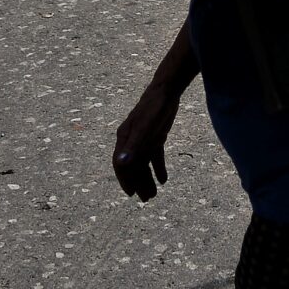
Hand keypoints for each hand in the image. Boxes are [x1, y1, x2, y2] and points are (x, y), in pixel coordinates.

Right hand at [112, 82, 177, 201]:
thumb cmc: (154, 106)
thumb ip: (134, 145)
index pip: (121, 164)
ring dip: (148, 178)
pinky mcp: (155, 136)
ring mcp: (144, 138)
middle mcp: (132, 140)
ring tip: (154, 194)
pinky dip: (159, 168)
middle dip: (139, 183)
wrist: (167, 89)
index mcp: (125, 138)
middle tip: (147, 199)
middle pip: (134, 166)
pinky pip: (155, 156)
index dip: (125, 179)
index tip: (130, 194)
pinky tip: (164, 180)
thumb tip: (121, 164)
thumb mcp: (145, 127)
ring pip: (144, 163)